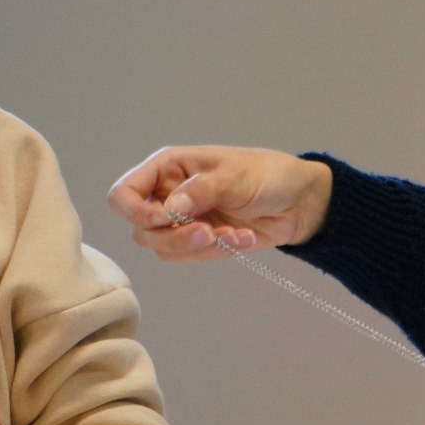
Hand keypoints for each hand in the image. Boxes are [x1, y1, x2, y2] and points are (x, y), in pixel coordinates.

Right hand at [106, 145, 334, 260]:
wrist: (300, 201)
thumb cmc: (268, 175)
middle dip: (174, 237)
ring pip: (163, 249)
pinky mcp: (201, 242)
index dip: (134, 211)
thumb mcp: (235, 176)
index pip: (123, 194)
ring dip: (198, 247)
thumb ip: (200, 191)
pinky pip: (192, 256)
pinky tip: (243, 238)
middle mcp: (168, 195)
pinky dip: (216, 251)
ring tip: (232, 236)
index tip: (164, 219)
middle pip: (141, 230)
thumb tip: (168, 210)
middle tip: (207, 233)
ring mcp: (183, 221)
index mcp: (167, 168)